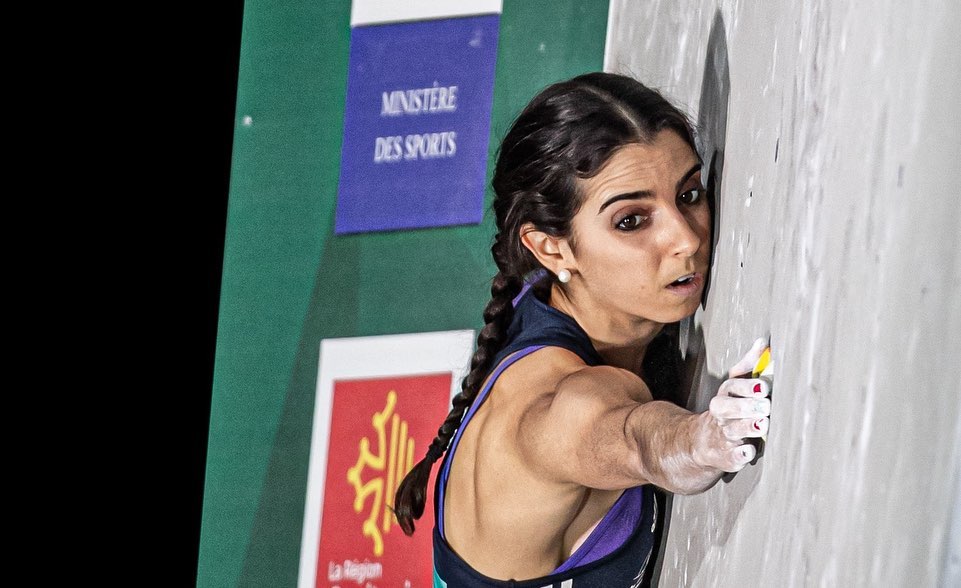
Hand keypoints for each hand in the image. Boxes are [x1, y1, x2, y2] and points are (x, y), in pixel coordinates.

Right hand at [695, 337, 771, 471]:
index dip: (746, 387)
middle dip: (745, 406)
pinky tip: (748, 450)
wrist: (703, 443)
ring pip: (732, 431)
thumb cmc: (727, 412)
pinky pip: (732, 457)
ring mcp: (723, 437)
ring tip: (762, 424)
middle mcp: (721, 416)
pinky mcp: (727, 457)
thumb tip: (762, 343)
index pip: (731, 387)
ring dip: (746, 427)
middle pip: (726, 408)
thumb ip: (747, 367)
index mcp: (725, 396)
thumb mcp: (733, 388)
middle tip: (765, 406)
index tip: (763, 387)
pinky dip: (740, 454)